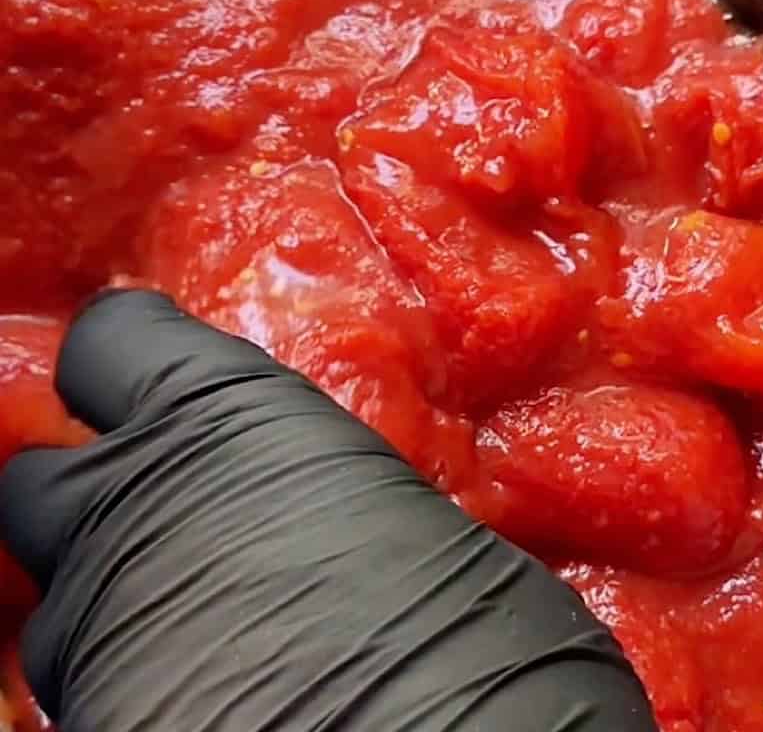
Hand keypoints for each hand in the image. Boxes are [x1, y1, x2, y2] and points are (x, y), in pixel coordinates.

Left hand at [0, 290, 653, 730]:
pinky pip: (79, 687)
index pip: (110, 340)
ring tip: (198, 625)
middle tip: (173, 522)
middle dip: (92, 493)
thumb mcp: (387, 497)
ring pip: (56, 596)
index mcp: (216, 415)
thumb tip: (319, 494)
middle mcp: (123, 504)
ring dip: (110, 599)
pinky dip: (123, 683)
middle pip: (40, 475)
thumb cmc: (448, 600)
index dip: (130, 363)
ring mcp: (86, 624)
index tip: (166, 389)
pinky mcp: (76, 719)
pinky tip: (199, 691)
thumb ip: (310, 473)